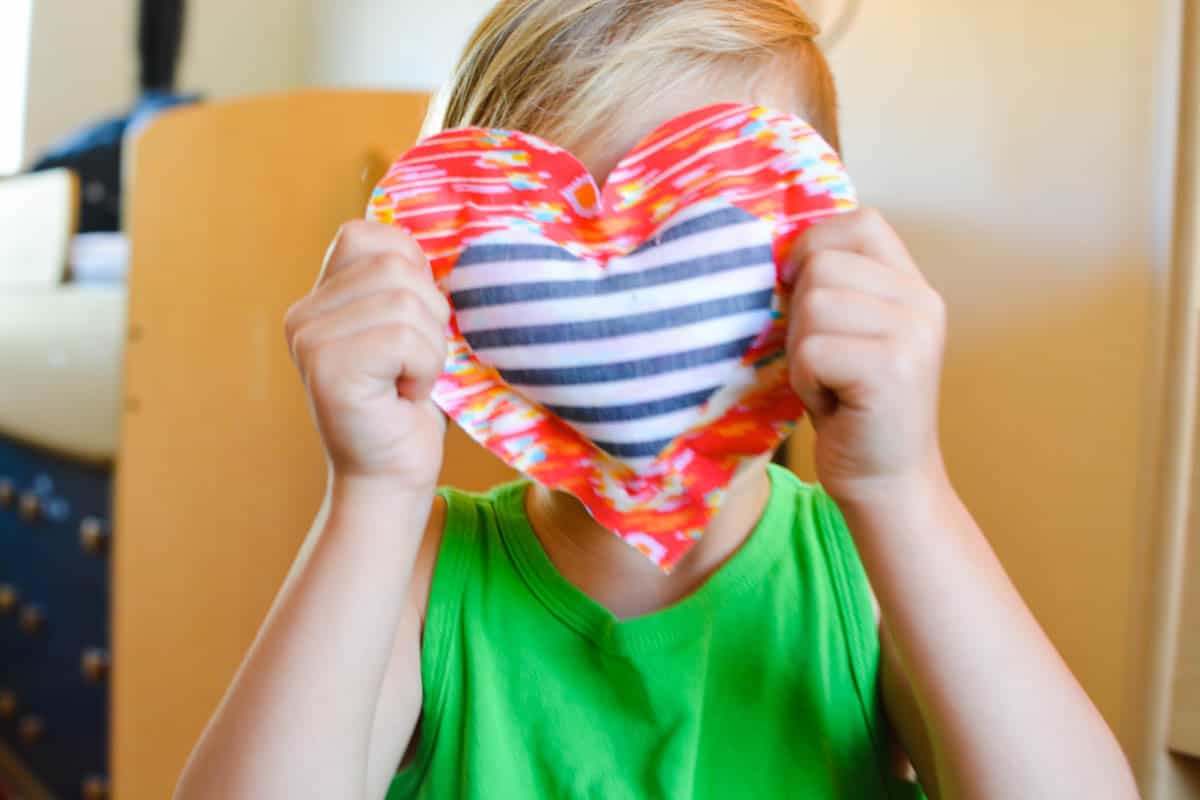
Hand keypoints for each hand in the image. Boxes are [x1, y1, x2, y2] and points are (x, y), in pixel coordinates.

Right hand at [285, 220, 449, 488]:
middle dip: (429, 316)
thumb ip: (401, 283)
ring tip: (408, 382)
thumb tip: (431, 245)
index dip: (409, 269)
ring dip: (429, 348)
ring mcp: (310, 340)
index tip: (411, 323)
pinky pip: (404, 338)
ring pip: (404, 301)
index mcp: (318, 298)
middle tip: (413, 364)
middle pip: (395, 266)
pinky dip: (424, 369)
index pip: (366, 235)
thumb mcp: (406, 329)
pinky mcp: (327, 369)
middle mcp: (303, 314)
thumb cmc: (407, 404)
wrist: (391, 477)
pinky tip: (404, 397)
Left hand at [785, 208, 947, 507]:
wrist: (886, 483)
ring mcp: (912, 333)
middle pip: (822, 264)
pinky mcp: (891, 368)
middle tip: (822, 361)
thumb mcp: (847, 334)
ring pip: (813, 304)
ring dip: (801, 350)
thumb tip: (771, 246)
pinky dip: (806, 380)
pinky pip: (812, 349)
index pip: (861, 222)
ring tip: (828, 382)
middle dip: (800, 314)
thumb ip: (831, 288)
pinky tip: (831, 402)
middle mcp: (922, 302)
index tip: (796, 288)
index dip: (814, 246)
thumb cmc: (851, 409)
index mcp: (913, 287)